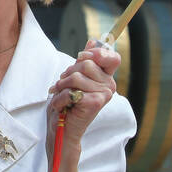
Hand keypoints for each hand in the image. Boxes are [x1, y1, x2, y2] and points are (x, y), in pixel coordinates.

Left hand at [45, 38, 119, 156]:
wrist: (62, 131)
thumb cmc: (67, 104)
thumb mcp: (74, 78)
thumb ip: (85, 61)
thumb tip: (92, 41)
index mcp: (106, 78)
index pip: (112, 56)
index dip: (96, 53)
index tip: (81, 58)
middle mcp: (109, 85)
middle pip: (86, 63)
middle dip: (68, 73)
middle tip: (62, 85)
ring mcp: (104, 94)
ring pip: (76, 76)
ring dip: (61, 86)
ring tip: (60, 95)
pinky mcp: (95, 103)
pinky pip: (72, 91)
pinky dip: (60, 98)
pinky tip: (61, 106)